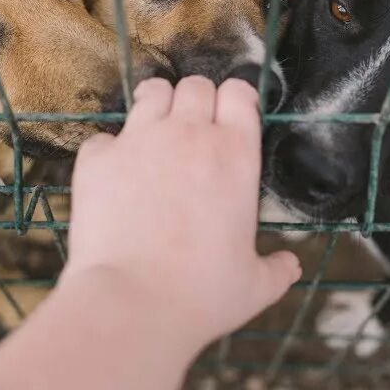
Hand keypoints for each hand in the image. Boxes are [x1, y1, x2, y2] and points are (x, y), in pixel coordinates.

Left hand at [61, 75, 301, 353]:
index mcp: (236, 155)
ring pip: (152, 92)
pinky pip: (104, 137)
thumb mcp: (255, 286)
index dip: (234, 101)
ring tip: (154, 134)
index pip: (239, 93)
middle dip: (195, 102)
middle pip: (195, 85)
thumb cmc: (201, 295)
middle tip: (190, 131)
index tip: (229, 118)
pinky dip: (109, 152)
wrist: (132, 304)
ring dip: (156, 106)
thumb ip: (277, 269)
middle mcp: (189, 135)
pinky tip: (114, 178)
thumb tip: (291, 266)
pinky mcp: (98, 158)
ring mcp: (140, 141)